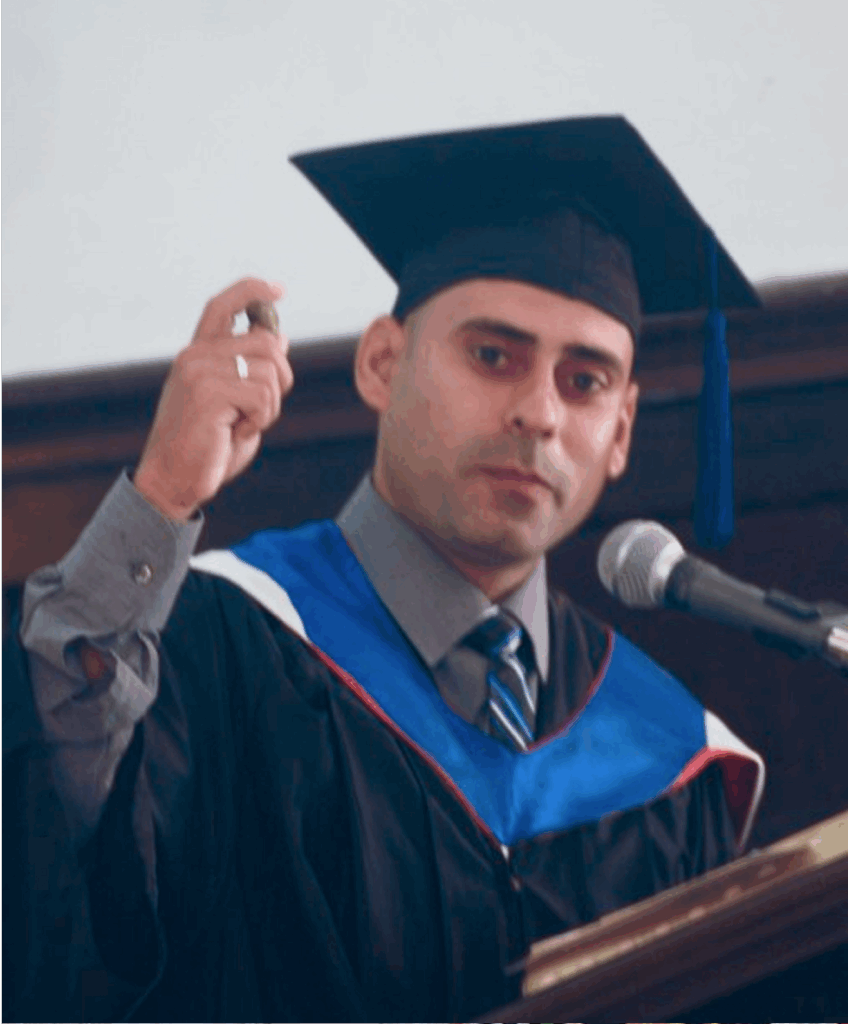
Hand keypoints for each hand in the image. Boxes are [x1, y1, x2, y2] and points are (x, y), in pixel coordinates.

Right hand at [134, 278, 292, 520]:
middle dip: (281, 380)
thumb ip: (251, 370)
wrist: (172, 480)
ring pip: (271, 372)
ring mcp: (200, 372)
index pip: (222, 305)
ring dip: (269, 407)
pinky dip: (260, 421)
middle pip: (268, 344)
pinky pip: (263, 397)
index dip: (252, 291)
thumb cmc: (205, 446)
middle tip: (259, 410)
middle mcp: (195, 356)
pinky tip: (234, 433)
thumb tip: (280, 336)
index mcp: (197, 354)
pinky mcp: (208, 393)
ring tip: (241, 424)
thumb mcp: (234, 403)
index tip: (278, 289)